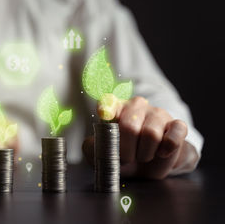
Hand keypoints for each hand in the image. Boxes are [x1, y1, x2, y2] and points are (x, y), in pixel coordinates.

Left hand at [82, 96, 198, 178]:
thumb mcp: (102, 154)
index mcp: (115, 109)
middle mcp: (136, 105)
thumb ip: (93, 147)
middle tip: (126, 159)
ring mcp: (158, 113)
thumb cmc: (123, 155)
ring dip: (145, 154)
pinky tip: (161, 153)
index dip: (106, 109)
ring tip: (143, 156)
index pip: (108, 102)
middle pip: (129, 126)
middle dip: (126, 150)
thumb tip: (95, 143)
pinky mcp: (177, 125)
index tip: (104, 116)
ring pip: (151, 134)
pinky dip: (168, 148)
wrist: (149, 167)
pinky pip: (175, 134)